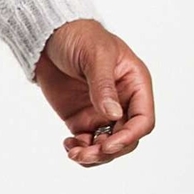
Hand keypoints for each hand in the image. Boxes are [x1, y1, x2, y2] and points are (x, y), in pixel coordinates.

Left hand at [34, 19, 155, 167]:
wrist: (49, 37)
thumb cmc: (80, 37)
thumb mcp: (96, 56)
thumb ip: (104, 86)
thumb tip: (114, 115)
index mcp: (135, 85)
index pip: (143, 119)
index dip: (130, 136)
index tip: (109, 145)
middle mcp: (123, 102)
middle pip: (126, 138)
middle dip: (109, 150)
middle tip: (87, 153)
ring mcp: (102, 113)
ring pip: (107, 146)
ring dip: (93, 156)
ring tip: (74, 153)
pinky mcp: (82, 119)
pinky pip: (87, 144)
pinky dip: (80, 151)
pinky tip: (68, 146)